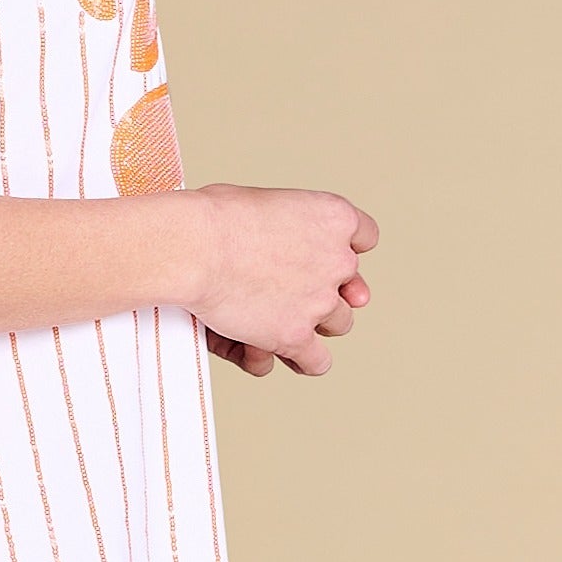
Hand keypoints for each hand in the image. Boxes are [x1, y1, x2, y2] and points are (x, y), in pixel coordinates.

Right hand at [192, 186, 377, 377]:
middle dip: (327, 289)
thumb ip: (286, 223)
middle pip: (351, 285)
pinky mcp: (296, 335)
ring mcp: (320, 302)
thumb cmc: (215, 218)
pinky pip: (317, 361)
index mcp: (334, 218)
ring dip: (315, 323)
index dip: (342, 248)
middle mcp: (338, 261)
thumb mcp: (264, 201)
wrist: (195, 248)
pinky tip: (287, 352)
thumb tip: (275, 241)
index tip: (323, 254)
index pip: (365, 236)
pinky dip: (304, 360)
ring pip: (339, 324)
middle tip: (298, 290)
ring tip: (284, 320)